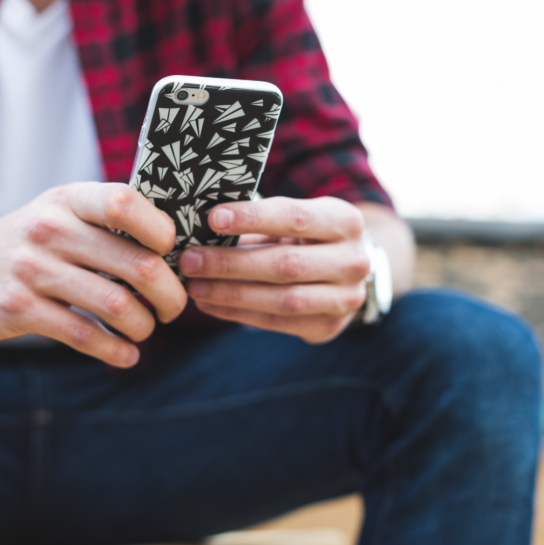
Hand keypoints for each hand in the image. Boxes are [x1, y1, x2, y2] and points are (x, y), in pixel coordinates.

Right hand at [0, 182, 187, 366]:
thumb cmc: (29, 240)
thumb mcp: (60, 212)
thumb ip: (108, 221)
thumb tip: (178, 250)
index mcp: (68, 200)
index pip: (125, 202)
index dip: (161, 230)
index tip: (170, 253)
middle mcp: (49, 229)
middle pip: (138, 264)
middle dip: (170, 295)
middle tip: (173, 308)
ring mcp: (30, 269)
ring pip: (116, 305)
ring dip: (144, 326)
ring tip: (146, 329)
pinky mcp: (17, 309)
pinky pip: (84, 335)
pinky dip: (115, 350)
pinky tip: (126, 355)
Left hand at [179, 197, 369, 343]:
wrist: (348, 271)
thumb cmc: (309, 235)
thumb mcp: (296, 218)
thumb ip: (260, 221)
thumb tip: (202, 227)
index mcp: (345, 221)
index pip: (295, 218)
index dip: (253, 217)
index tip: (213, 218)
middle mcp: (353, 261)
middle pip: (286, 265)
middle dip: (231, 263)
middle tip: (189, 260)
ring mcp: (345, 299)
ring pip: (282, 299)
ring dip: (231, 294)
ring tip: (194, 287)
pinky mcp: (328, 327)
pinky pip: (278, 323)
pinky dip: (238, 313)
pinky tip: (209, 304)